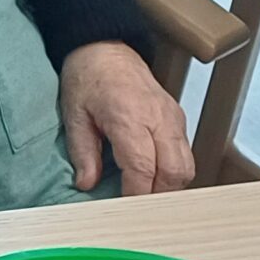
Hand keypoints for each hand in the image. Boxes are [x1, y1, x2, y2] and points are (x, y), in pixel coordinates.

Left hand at [60, 40, 192, 197]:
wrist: (105, 47)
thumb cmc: (87, 77)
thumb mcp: (74, 114)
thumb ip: (82, 152)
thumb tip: (86, 184)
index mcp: (129, 116)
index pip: (144, 167)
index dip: (136, 195)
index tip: (123, 211)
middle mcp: (159, 118)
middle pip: (174, 172)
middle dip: (157, 197)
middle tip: (135, 210)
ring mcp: (173, 118)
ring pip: (186, 166)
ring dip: (168, 187)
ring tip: (144, 196)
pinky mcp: (178, 119)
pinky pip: (184, 154)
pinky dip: (173, 172)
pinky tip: (153, 178)